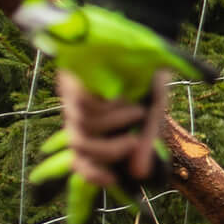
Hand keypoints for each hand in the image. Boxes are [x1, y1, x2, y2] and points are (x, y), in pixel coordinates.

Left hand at [57, 67, 169, 190]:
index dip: (90, 173)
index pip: (82, 159)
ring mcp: (73, 98)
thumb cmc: (147, 80)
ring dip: (115, 123)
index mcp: (98, 128)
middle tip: (132, 141)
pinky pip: (86, 105)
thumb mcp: (152, 116)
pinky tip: (124, 95)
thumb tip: (138, 174)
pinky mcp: (71, 81)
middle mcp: (81, 116)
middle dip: (108, 151)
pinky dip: (110, 106)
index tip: (111, 180)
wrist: (146, 43)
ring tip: (135, 109)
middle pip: (80, 147)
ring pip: (84, 126)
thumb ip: (145, 143)